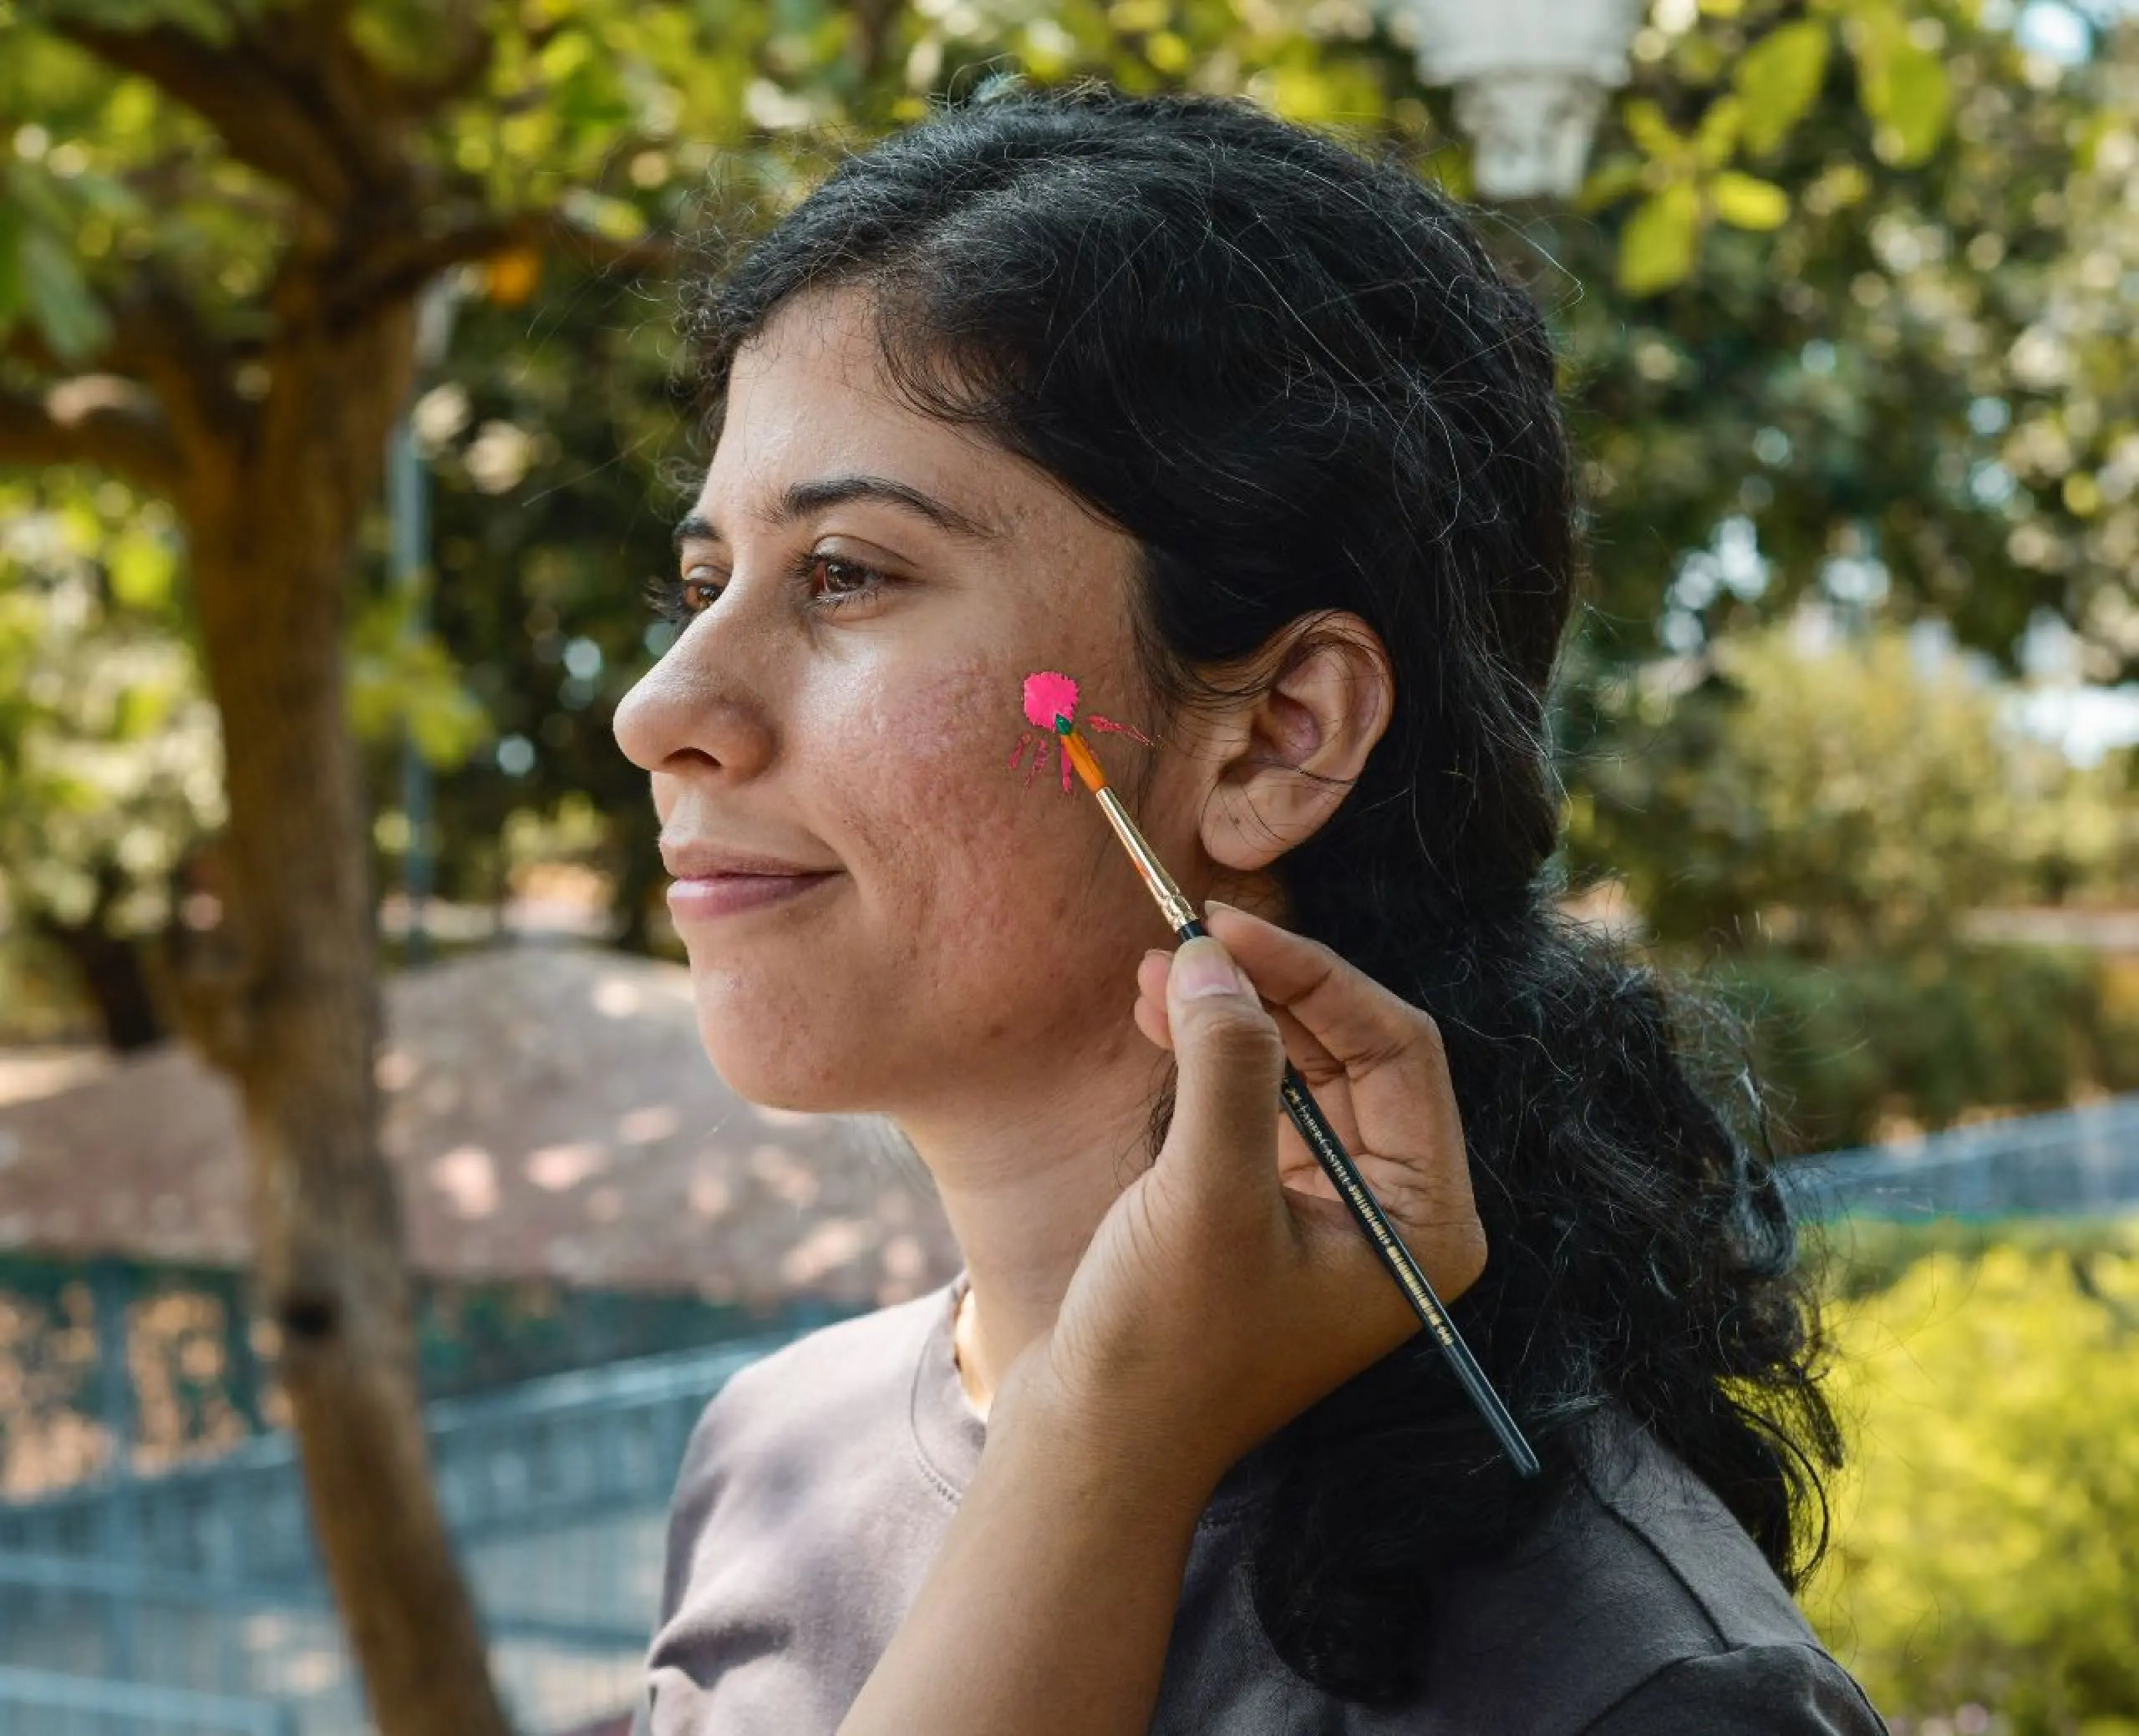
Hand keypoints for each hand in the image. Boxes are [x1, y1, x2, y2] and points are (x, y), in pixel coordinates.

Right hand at [995, 901, 1487, 1504]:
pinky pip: (1257, 1104)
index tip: (1230, 926)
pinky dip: (1210, 1057)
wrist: (1097, 1446)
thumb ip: (1227, 1067)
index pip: (1400, 1052)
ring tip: (1159, 965)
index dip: (1318, 977)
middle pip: (1355, 1052)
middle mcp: (1398, 1212)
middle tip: (1192, 930)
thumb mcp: (1206, 1195)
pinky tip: (1158, 1013)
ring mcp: (1336, 1211)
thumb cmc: (1166, 1345)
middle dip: (1273, 989)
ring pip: (1302, 1069)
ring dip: (1234, 1014)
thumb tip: (1215, 956)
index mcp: (1426, 1222)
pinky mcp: (1272, 1209)